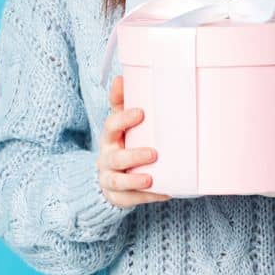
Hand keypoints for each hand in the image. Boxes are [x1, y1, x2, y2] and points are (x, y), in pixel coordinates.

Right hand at [98, 75, 170, 207]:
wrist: (110, 176)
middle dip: (133, 155)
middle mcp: (108, 158)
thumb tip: (122, 76)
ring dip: (135, 179)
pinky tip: (166, 192)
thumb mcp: (121, 122)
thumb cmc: (122, 142)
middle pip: (116, 157)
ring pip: (118, 181)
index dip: (123, 119)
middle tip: (153, 152)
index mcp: (111, 137)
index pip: (111, 126)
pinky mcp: (120, 196)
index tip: (140, 113)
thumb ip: (121, 102)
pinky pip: (132, 198)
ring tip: (151, 177)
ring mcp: (111, 179)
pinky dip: (149, 196)